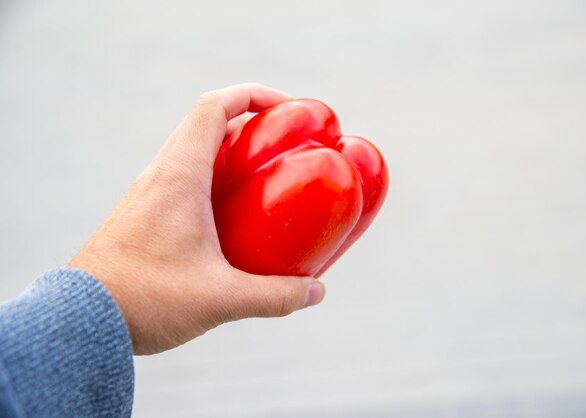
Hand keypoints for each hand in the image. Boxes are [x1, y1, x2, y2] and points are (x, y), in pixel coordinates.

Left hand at [69, 83, 324, 354]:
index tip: (287, 108)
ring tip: (263, 176)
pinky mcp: (144, 214)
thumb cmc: (144, 300)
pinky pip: (183, 178)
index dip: (253, 95)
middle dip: (249, 122)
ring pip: (193, 150)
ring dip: (229, 151)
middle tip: (283, 144)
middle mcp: (160, 175)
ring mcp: (149, 193)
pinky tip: (232, 215)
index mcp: (178, 176)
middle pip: (206, 123)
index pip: (213, 107)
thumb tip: (315, 293)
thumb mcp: (220, 298)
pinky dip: (212, 179)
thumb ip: (274, 296)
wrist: (81, 322)